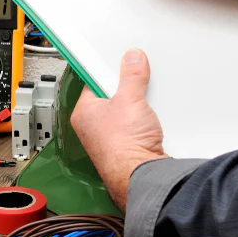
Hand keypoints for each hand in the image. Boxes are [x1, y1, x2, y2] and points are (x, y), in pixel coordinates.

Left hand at [71, 50, 167, 209]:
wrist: (142, 177)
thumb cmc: (123, 147)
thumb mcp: (129, 99)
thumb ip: (131, 76)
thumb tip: (132, 59)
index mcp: (85, 113)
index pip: (94, 82)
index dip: (109, 70)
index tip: (121, 61)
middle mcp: (94, 127)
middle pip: (113, 96)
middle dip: (128, 89)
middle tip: (137, 84)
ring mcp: (112, 139)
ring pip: (127, 112)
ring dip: (139, 106)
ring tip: (146, 105)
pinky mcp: (130, 148)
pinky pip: (138, 126)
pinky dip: (146, 121)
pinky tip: (152, 121)